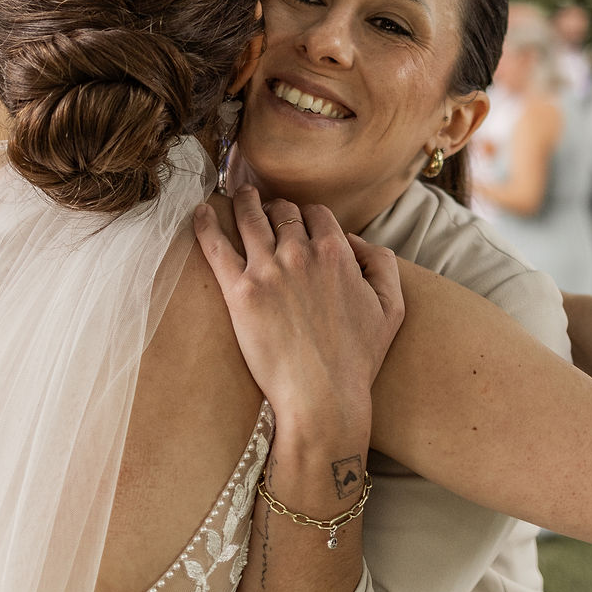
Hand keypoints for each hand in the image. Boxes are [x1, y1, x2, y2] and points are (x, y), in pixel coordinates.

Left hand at [194, 188, 403, 435]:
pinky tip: (200, 212)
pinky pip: (216, 246)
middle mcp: (301, 253)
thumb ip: (382, 263)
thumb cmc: (358, 358)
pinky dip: (206, 224)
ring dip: (243, 201)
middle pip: (282, 212)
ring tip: (237, 195)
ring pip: (250, 218)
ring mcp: (268, 270)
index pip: (315, 213)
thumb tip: (355, 240)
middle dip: (275, 207)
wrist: (323, 396)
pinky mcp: (240, 292)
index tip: (297, 220)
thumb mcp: (391, 307)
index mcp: (337, 252)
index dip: (306, 215)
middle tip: (265, 207)